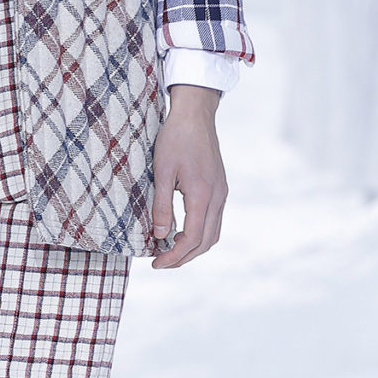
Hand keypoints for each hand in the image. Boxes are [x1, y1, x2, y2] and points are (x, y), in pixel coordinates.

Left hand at [150, 84, 227, 269]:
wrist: (195, 114)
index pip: (192, 238)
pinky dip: (199, 233)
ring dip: (193, 247)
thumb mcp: (161, 171)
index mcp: (203, 194)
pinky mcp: (220, 188)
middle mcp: (217, 197)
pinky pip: (214, 220)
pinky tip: (181, 232)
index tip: (155, 263)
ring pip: (213, 233)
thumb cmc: (175, 138)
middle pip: (206, 242)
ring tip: (169, 251)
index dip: (174, 256)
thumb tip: (160, 236)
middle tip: (160, 262)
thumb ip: (162, 206)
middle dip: (184, 257)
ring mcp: (222, 193)